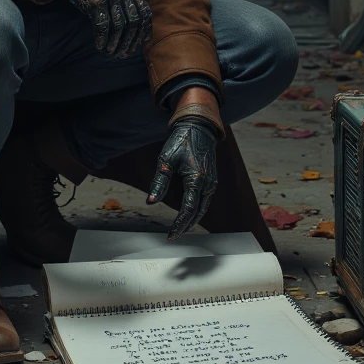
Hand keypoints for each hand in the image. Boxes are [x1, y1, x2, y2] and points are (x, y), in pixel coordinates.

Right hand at [56, 0, 152, 57]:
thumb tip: (130, 26)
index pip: (144, 12)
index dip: (143, 31)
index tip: (139, 43)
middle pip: (133, 22)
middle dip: (130, 41)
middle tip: (124, 53)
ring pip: (119, 27)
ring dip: (116, 43)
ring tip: (111, 52)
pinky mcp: (95, 0)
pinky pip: (102, 26)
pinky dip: (103, 39)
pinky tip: (100, 47)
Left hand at [146, 112, 219, 237]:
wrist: (197, 127)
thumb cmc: (180, 141)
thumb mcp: (165, 160)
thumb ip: (159, 183)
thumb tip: (151, 201)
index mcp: (196, 179)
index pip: (188, 209)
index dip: (179, 224)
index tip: (170, 235)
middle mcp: (208, 183)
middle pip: (198, 212)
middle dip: (186, 226)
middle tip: (174, 235)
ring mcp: (212, 182)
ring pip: (203, 208)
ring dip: (192, 219)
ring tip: (180, 228)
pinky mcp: (212, 180)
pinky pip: (206, 200)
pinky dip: (197, 210)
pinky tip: (189, 214)